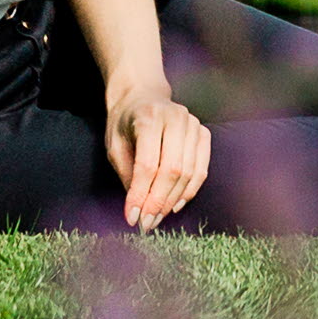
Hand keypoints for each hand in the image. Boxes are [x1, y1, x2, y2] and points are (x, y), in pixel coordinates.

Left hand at [100, 69, 212, 230]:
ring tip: (157, 217)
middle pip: (172, 170)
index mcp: (149, 117)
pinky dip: (189, 191)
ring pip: (188, 172)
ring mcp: (193, 124)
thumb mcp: (114, 144)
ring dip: (172, 200)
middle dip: (158, 202)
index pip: (148, 164)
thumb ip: (126, 173)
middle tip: (146, 223)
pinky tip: (174, 205)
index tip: (133, 218)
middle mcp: (176, 118)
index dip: (141, 194)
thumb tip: (138, 207)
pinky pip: (201, 169)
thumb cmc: (125, 122)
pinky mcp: (203, 133)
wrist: (143, 94)